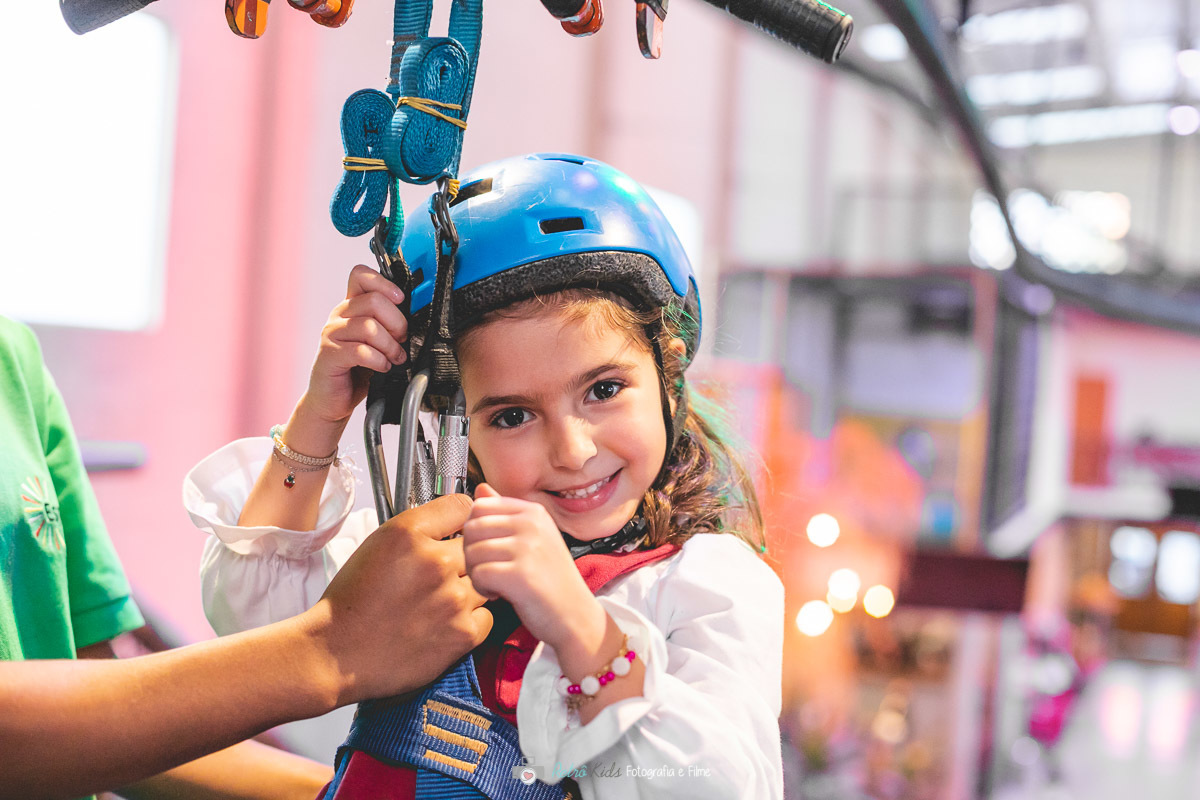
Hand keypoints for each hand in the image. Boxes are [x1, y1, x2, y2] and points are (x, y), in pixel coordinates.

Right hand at [301, 264, 406, 428]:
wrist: (335, 399)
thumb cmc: (359, 370)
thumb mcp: (380, 342)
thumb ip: (390, 325)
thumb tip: (418, 317)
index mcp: (352, 306)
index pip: (361, 275)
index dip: (384, 283)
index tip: (401, 300)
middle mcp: (339, 315)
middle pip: (373, 301)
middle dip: (397, 322)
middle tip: (402, 340)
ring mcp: (331, 334)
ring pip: (369, 326)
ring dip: (389, 345)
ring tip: (394, 357)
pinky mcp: (329, 355)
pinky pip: (360, 351)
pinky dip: (378, 360)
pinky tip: (382, 367)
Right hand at [305, 494, 492, 703]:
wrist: (337, 654)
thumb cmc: (353, 601)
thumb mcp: (377, 544)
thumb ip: (420, 528)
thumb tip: (460, 514)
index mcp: (409, 533)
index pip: (463, 506)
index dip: (462, 519)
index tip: (459, 530)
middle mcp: (435, 561)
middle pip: (477, 545)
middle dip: (463, 557)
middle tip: (441, 575)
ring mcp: (453, 598)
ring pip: (485, 580)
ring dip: (469, 588)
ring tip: (439, 601)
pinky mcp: (463, 633)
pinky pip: (487, 615)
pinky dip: (472, 618)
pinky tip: (446, 622)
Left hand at [462, 484, 606, 654]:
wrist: (576, 616)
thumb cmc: (552, 581)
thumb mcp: (533, 539)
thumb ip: (505, 514)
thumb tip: (481, 489)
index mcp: (533, 512)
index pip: (480, 505)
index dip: (475, 531)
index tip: (490, 549)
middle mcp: (532, 524)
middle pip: (472, 527)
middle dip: (471, 552)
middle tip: (489, 570)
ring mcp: (528, 548)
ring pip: (472, 551)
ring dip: (477, 573)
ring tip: (496, 584)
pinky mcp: (521, 574)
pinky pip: (479, 574)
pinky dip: (482, 588)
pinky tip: (499, 594)